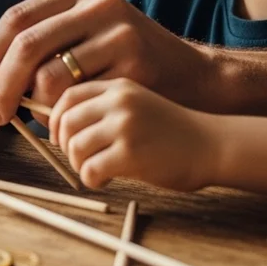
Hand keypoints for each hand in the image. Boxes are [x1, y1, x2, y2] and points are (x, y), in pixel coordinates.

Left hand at [0, 0, 211, 125]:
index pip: (17, 17)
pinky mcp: (135, 67)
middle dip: (1, 82)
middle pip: (27, 43)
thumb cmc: (129, 64)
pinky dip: (62, 116)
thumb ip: (47, 41)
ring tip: (35, 119)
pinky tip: (66, 124)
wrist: (196, 80)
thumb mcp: (90, 35)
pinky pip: (78, 99)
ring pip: (49, 75)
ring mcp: (120, 33)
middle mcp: (101, 4)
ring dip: (32, 105)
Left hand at [50, 78, 220, 190]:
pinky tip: (108, 178)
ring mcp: (125, 126)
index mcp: (118, 86)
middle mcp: (119, 101)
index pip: (68, 95)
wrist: (212, 145)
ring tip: (97, 168)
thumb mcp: (137, 103)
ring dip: (79, 164)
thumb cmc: (172, 130)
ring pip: (74, 147)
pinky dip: (91, 179)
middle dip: (64, 145)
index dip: (54, 118)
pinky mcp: (130, 154)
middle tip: (79, 158)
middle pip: (66, 122)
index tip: (58, 135)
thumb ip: (104, 107)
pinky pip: (90, 170)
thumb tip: (58, 126)